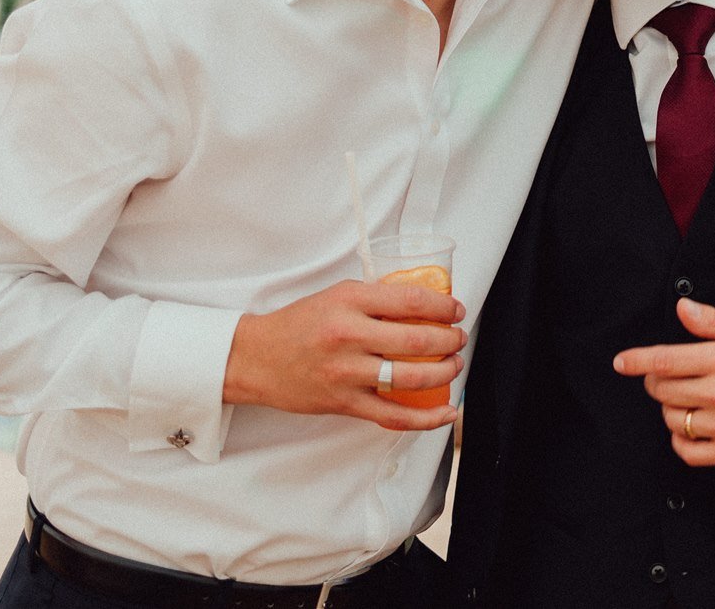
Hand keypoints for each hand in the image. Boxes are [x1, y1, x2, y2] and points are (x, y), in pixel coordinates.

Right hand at [223, 279, 465, 430]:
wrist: (256, 358)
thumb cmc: (298, 325)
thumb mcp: (336, 296)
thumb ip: (375, 299)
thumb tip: (422, 304)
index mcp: (350, 301)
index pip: (411, 301)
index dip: (444, 307)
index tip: (456, 311)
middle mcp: (349, 335)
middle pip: (418, 341)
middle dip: (450, 341)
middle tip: (458, 339)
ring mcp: (347, 372)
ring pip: (411, 377)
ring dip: (444, 373)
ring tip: (454, 365)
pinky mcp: (345, 402)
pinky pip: (393, 415)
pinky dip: (425, 418)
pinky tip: (445, 413)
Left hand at [612, 298, 714, 466]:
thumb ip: (714, 321)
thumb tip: (682, 309)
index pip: (666, 361)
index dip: (637, 361)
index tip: (621, 362)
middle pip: (663, 390)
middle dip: (655, 382)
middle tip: (665, 377)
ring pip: (673, 420)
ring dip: (669, 408)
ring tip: (684, 398)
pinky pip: (688, 451)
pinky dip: (679, 440)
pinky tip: (689, 427)